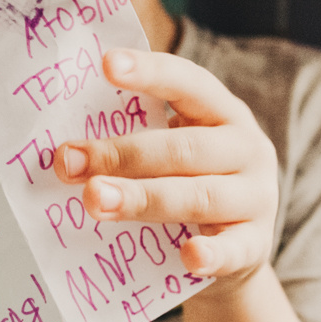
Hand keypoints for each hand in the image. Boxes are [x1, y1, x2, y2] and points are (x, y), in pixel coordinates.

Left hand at [53, 48, 277, 296]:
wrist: (235, 249)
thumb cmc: (188, 185)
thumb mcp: (173, 155)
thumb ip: (134, 145)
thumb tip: (63, 153)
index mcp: (222, 113)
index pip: (188, 84)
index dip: (149, 73)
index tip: (106, 64)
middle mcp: (247, 149)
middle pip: (182, 148)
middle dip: (121, 154)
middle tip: (68, 162)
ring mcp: (256, 197)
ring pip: (199, 196)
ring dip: (143, 198)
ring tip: (95, 202)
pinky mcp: (256, 244)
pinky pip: (234, 250)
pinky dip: (211, 254)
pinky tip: (188, 257)